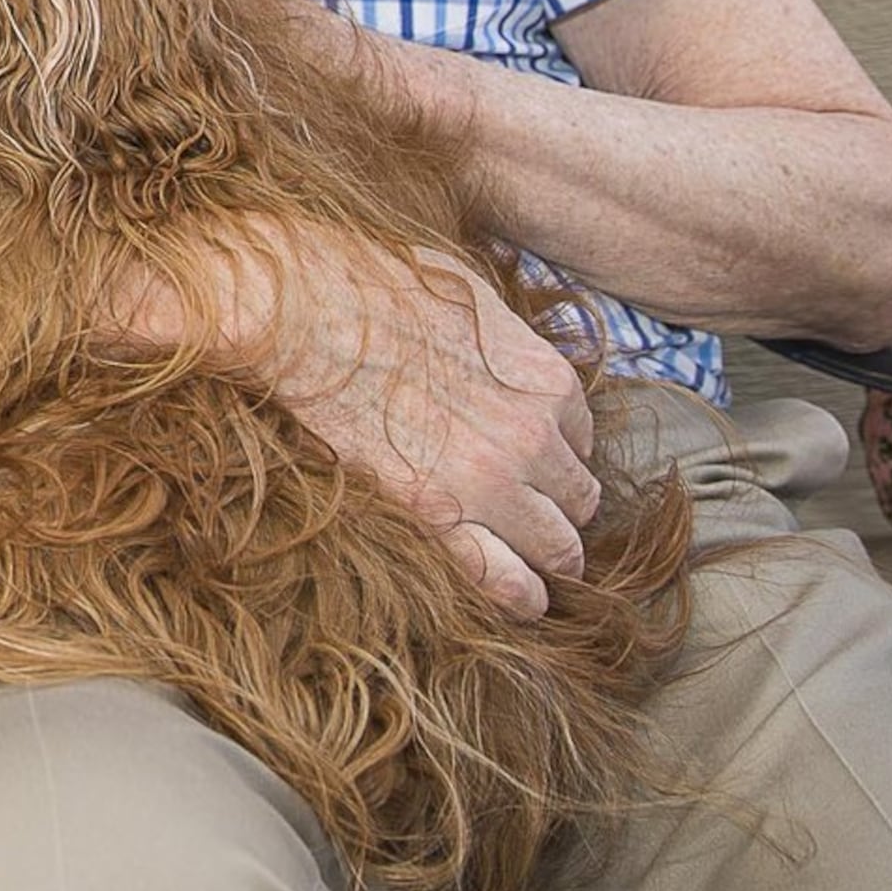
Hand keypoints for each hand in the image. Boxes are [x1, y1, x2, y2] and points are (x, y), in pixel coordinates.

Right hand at [117, 223, 599, 616]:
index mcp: (544, 378)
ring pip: (559, 546)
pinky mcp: (434, 514)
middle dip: (565, 507)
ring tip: (543, 567)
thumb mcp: (469, 290)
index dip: (561, 449)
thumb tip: (511, 351)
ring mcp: (487, 482)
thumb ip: (507, 339)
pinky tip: (529, 603)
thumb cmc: (376, 287)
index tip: (537, 455)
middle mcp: (532, 435)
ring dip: (555, 556)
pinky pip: (502, 577)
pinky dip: (523, 596)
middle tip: (541, 512)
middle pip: (581, 498)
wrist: (307, 311)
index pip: (584, 436)